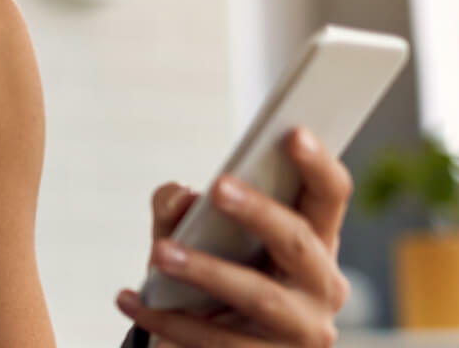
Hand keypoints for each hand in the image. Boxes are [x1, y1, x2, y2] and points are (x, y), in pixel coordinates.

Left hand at [115, 126, 354, 346]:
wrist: (212, 346)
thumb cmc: (210, 273)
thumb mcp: (195, 236)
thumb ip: (181, 208)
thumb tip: (180, 200)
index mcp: (315, 241)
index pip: (330, 196)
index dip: (317, 165)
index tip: (293, 133)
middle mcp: (322, 287)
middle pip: (299, 242)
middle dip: (259, 212)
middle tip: (217, 186)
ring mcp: (302, 333)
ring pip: (259, 295)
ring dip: (205, 271)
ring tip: (158, 253)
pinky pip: (218, 341)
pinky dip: (168, 320)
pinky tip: (128, 299)